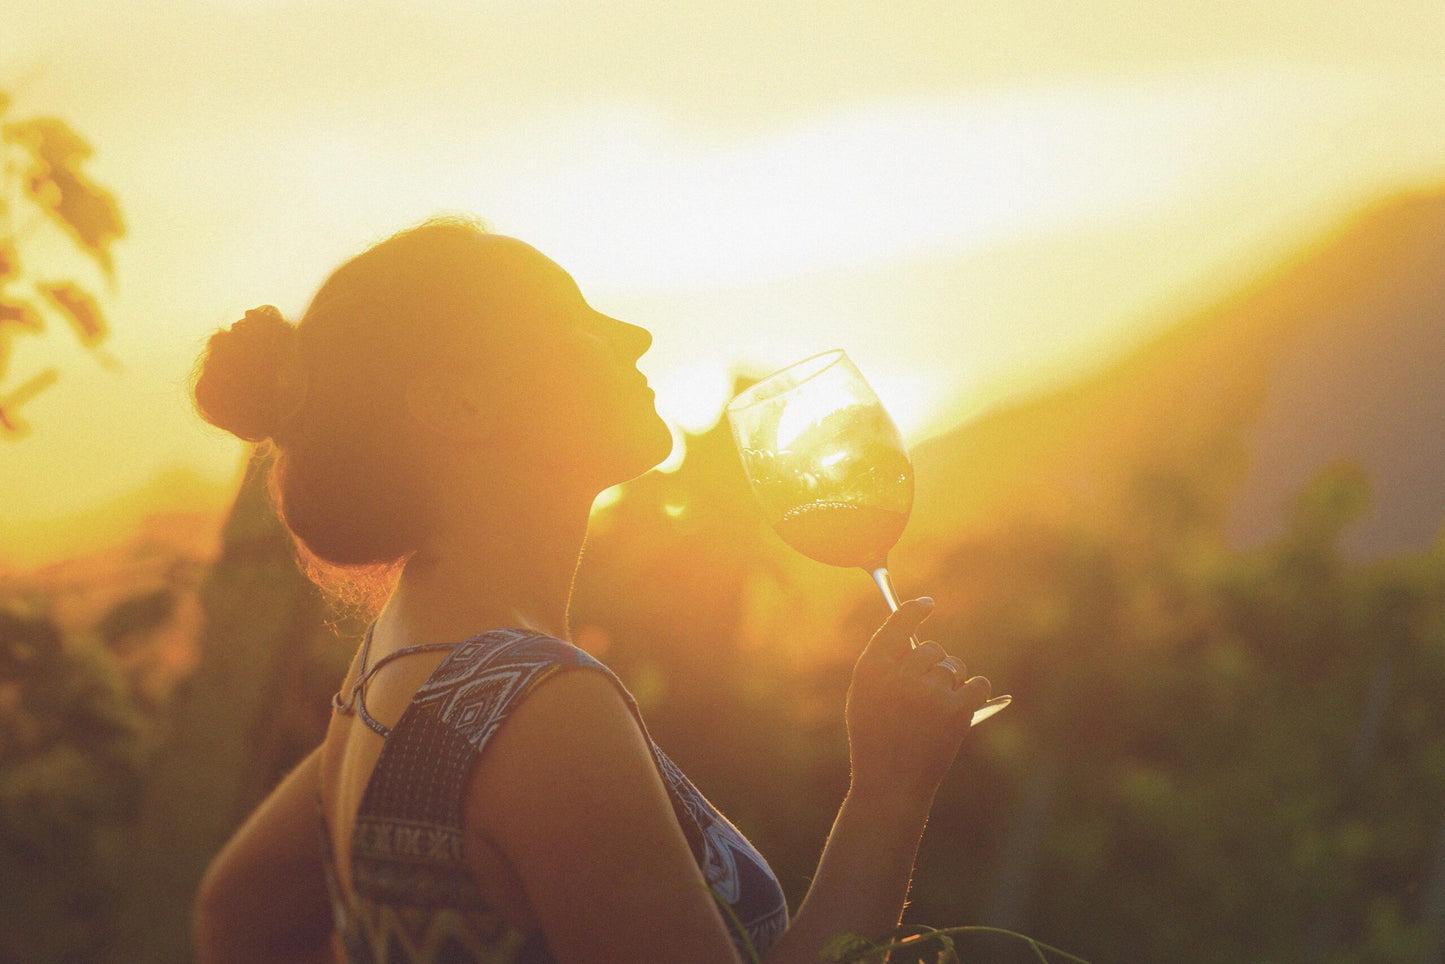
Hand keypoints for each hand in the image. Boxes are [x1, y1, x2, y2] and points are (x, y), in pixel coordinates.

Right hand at [844, 597, 991, 808]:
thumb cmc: (874, 739)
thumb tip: (912, 634)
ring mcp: (929, 692)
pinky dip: (975, 694)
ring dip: (951, 682)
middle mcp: (900, 674)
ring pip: (953, 667)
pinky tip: (961, 710)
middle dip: (933, 665)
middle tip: (925, 692)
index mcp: (871, 668)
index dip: (914, 610)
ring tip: (935, 712)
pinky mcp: (957, 710)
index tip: (927, 604)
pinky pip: (978, 683)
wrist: (891, 785)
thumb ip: (883, 665)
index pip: (898, 623)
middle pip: (931, 648)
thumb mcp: (863, 697)